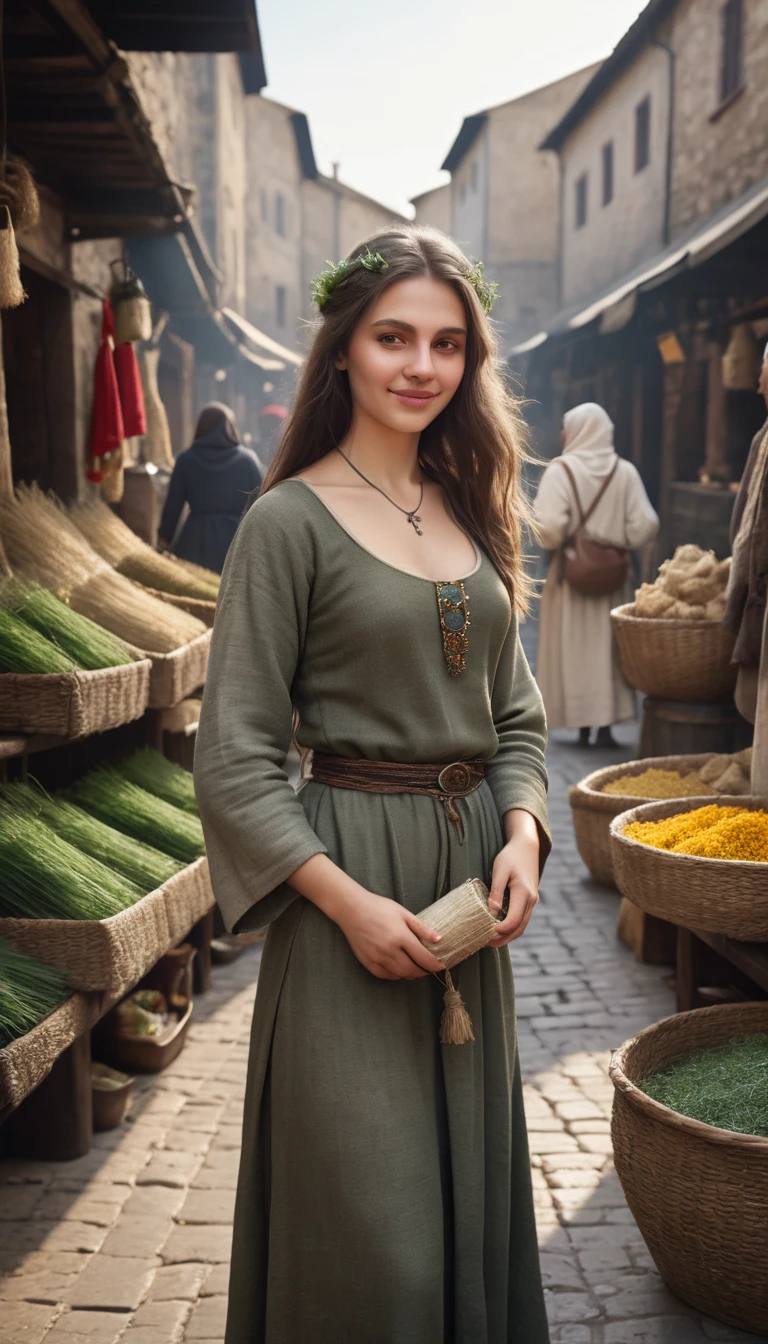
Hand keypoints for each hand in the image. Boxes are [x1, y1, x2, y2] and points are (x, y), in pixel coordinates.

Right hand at [335, 889, 445, 981]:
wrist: (352, 909)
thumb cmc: (379, 907)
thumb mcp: (403, 913)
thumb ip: (421, 928)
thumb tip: (438, 939)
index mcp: (401, 936)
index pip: (423, 957)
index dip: (434, 965)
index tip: (441, 966)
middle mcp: (389, 950)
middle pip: (412, 969)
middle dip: (424, 972)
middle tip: (430, 969)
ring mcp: (377, 958)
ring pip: (400, 974)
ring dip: (411, 975)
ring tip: (417, 970)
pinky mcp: (367, 962)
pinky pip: (385, 975)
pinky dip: (396, 976)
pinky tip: (400, 971)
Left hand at [487, 811, 540, 947]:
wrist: (527, 847)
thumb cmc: (510, 856)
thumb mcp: (499, 870)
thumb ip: (496, 891)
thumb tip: (491, 912)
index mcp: (524, 893)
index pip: (513, 920)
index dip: (499, 930)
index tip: (485, 933)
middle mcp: (531, 900)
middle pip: (518, 929)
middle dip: (503, 939)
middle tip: (485, 944)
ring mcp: (532, 902)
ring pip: (521, 926)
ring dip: (507, 936)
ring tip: (490, 940)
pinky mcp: (529, 901)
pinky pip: (522, 919)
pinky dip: (511, 928)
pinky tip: (498, 929)